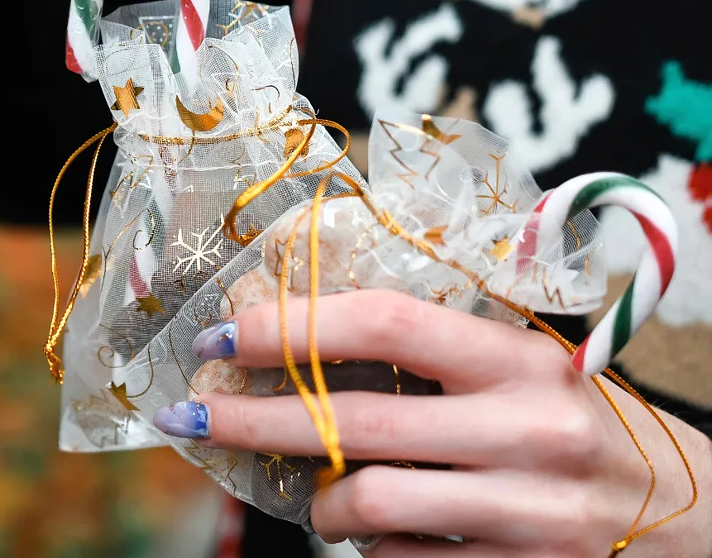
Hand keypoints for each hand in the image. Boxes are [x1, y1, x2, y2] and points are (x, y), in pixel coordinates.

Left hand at [154, 290, 711, 556]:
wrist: (685, 512)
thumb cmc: (582, 414)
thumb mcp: (521, 361)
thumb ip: (437, 349)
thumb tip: (317, 334)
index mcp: (517, 357)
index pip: (387, 323)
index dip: (295, 325)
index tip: (225, 334)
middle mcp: (523, 430)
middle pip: (357, 421)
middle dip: (256, 418)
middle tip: (195, 413)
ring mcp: (522, 514)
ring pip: (370, 504)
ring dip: (318, 497)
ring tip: (315, 489)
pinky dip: (369, 542)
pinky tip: (377, 525)